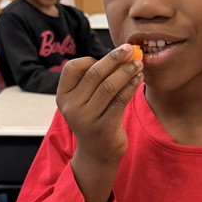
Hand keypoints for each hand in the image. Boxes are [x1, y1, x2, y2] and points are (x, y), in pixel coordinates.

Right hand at [56, 44, 143, 164]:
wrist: (98, 152)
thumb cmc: (95, 117)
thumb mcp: (85, 99)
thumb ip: (94, 79)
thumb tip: (121, 53)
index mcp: (63, 96)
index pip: (72, 67)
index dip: (92, 59)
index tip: (111, 57)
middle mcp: (71, 107)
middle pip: (94, 75)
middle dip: (114, 59)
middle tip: (130, 50)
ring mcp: (86, 119)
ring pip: (108, 86)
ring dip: (126, 71)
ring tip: (139, 63)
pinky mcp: (103, 128)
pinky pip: (120, 101)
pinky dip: (131, 86)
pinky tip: (139, 78)